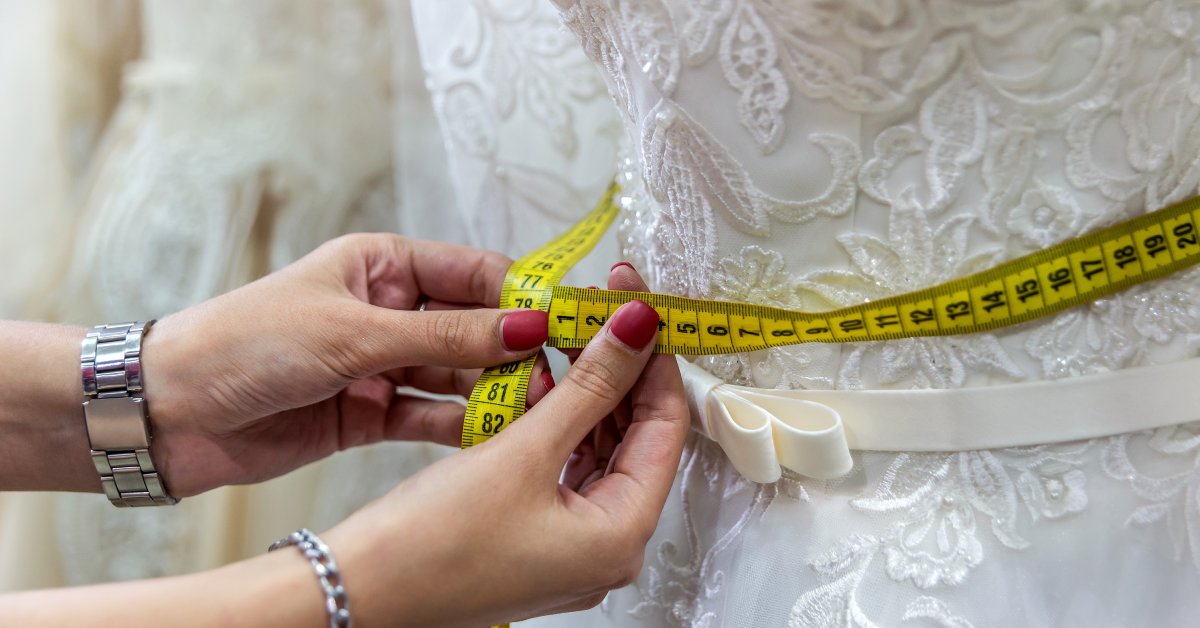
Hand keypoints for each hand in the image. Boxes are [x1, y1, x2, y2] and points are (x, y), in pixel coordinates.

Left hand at [141, 234, 555, 495]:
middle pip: (475, 326)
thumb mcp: (353, 332)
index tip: (568, 323)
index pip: (475, 272)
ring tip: (534, 408)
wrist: (170, 412)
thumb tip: (528, 325)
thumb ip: (444, 334)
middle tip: (558, 376)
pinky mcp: (373, 412)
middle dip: (515, 350)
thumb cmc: (246, 343)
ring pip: (459, 374)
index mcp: (383, 264)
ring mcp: (383, 363)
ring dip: (494, 391)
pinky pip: (432, 414)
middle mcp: (389, 310)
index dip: (524, 296)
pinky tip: (494, 433)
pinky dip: (462, 424)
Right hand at [323, 264, 689, 626]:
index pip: (666, 426)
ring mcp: (571, 544)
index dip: (653, 357)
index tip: (636, 303)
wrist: (353, 594)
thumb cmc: (430, 546)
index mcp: (621, 535)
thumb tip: (638, 329)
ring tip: (566, 336)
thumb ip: (589, 385)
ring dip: (584, 392)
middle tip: (600, 308)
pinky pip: (563, 466)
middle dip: (619, 369)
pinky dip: (555, 422)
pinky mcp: (535, 535)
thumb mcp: (522, 450)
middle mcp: (606, 546)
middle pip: (635, 436)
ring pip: (597, 447)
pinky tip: (537, 384)